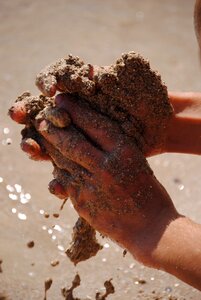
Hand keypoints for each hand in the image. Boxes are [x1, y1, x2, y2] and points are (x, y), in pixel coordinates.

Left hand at [9, 93, 177, 266]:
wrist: (149, 228)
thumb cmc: (147, 192)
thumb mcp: (136, 161)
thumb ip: (113, 148)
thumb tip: (88, 133)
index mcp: (124, 151)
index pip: (94, 123)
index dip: (75, 109)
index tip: (62, 99)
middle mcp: (105, 166)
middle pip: (72, 140)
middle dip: (54, 126)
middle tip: (43, 116)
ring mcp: (91, 185)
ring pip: (62, 159)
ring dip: (50, 145)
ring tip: (43, 134)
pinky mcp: (81, 201)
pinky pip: (63, 179)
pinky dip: (58, 167)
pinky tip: (55, 160)